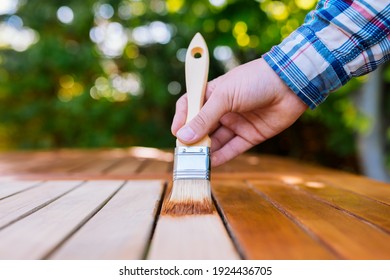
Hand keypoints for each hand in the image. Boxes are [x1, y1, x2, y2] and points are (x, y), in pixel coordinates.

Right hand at [171, 58, 307, 166]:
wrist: (291, 83)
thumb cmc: (255, 80)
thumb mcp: (225, 96)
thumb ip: (205, 117)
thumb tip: (183, 136)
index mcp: (213, 93)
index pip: (190, 106)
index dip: (182, 119)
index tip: (176, 133)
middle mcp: (223, 109)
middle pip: (202, 127)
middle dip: (193, 140)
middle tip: (185, 153)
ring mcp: (236, 122)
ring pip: (216, 140)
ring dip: (206, 151)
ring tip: (196, 162)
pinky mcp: (250, 135)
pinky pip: (233, 148)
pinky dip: (222, 156)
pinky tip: (211, 164)